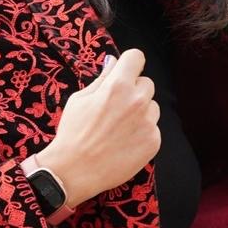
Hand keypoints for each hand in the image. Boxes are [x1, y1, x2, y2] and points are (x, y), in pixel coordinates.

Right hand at [37, 49, 160, 207]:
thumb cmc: (73, 132)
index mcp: (118, 85)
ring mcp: (148, 122)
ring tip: (119, 128)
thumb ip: (102, 78)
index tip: (124, 73)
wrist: (75, 170)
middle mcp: (137, 101)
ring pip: (152, 106)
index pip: (136, 57)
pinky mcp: (154, 141)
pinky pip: (153, 128)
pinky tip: (124, 142)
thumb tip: (114, 61)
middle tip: (116, 107)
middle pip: (147, 83)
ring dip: (141, 112)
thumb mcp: (80, 99)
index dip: (129, 64)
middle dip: (134, 90)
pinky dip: (142, 133)